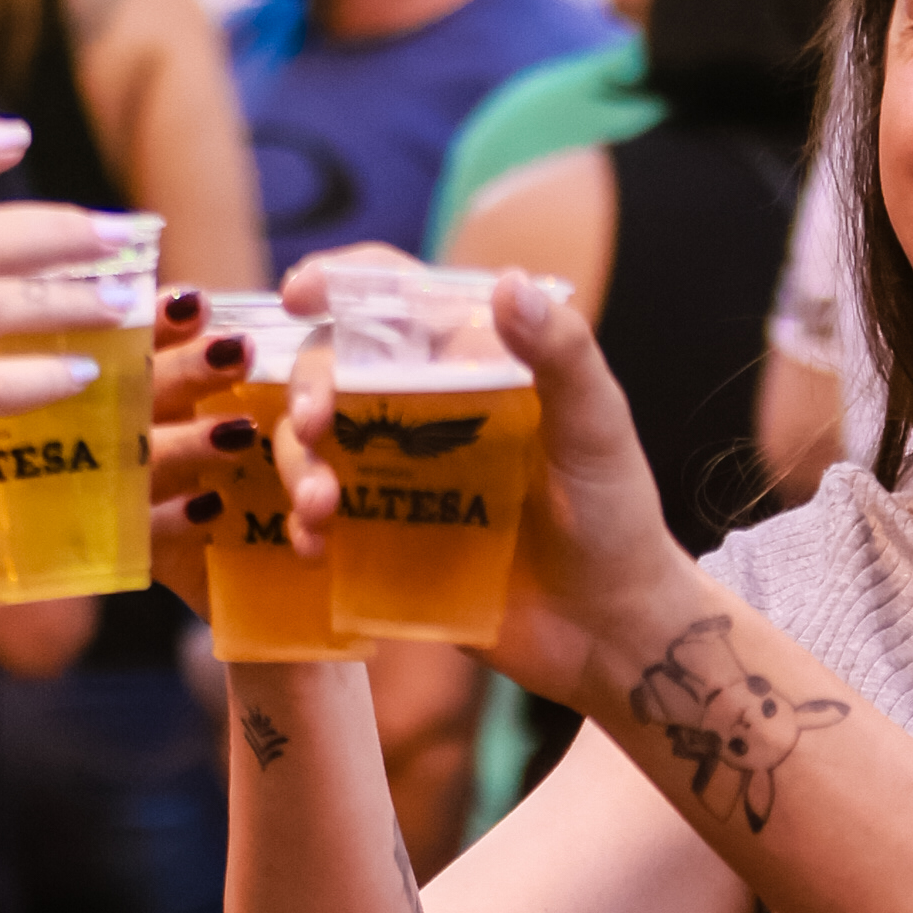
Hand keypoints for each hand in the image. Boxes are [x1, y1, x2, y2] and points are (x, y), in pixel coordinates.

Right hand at [148, 280, 301, 617]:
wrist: (313, 578)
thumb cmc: (306, 472)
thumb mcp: (310, 397)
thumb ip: (296, 338)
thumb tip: (306, 288)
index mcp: (157, 386)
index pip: (141, 341)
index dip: (160, 319)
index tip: (198, 303)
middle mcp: (133, 435)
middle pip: (132, 396)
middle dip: (181, 371)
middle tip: (236, 352)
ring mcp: (130, 497)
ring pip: (136, 465)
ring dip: (185, 445)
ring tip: (239, 434)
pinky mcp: (145, 557)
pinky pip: (143, 537)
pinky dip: (177, 519)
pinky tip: (213, 506)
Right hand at [276, 249, 694, 713]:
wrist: (610, 629)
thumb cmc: (615, 515)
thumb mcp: (597, 428)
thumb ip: (561, 354)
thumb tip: (505, 283)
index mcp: (471, 364)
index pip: (396, 301)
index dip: (342, 285)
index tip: (299, 295)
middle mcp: (424, 411)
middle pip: (335, 370)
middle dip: (307, 388)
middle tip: (315, 425)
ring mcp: (398, 476)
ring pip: (315, 445)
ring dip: (297, 463)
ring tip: (321, 506)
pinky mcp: (385, 539)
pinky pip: (321, 519)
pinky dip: (302, 525)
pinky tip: (313, 546)